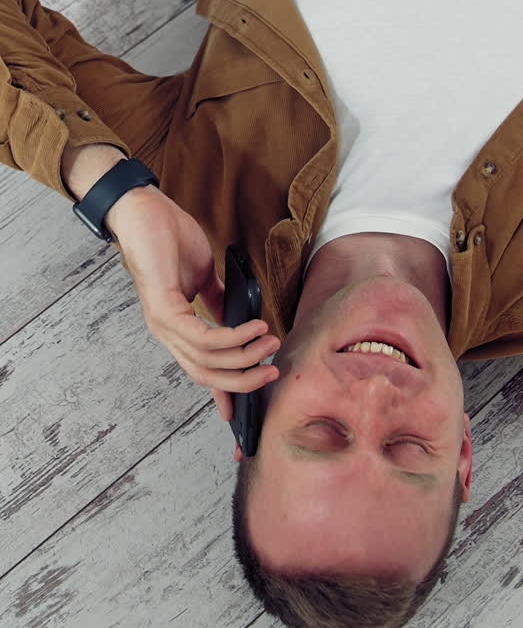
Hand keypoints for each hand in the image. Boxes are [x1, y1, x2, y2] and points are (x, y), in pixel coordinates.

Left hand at [107, 187, 279, 422]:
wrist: (145, 211)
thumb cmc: (168, 236)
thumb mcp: (202, 273)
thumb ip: (215, 299)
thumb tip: (236, 316)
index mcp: (175, 326)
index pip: (199, 368)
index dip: (220, 393)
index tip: (238, 415)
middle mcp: (166, 331)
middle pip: (204, 375)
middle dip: (242, 381)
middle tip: (272, 373)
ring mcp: (163, 323)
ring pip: (206, 361)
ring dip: (245, 357)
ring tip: (270, 343)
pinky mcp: (163, 309)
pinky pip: (204, 337)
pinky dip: (233, 336)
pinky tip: (253, 325)